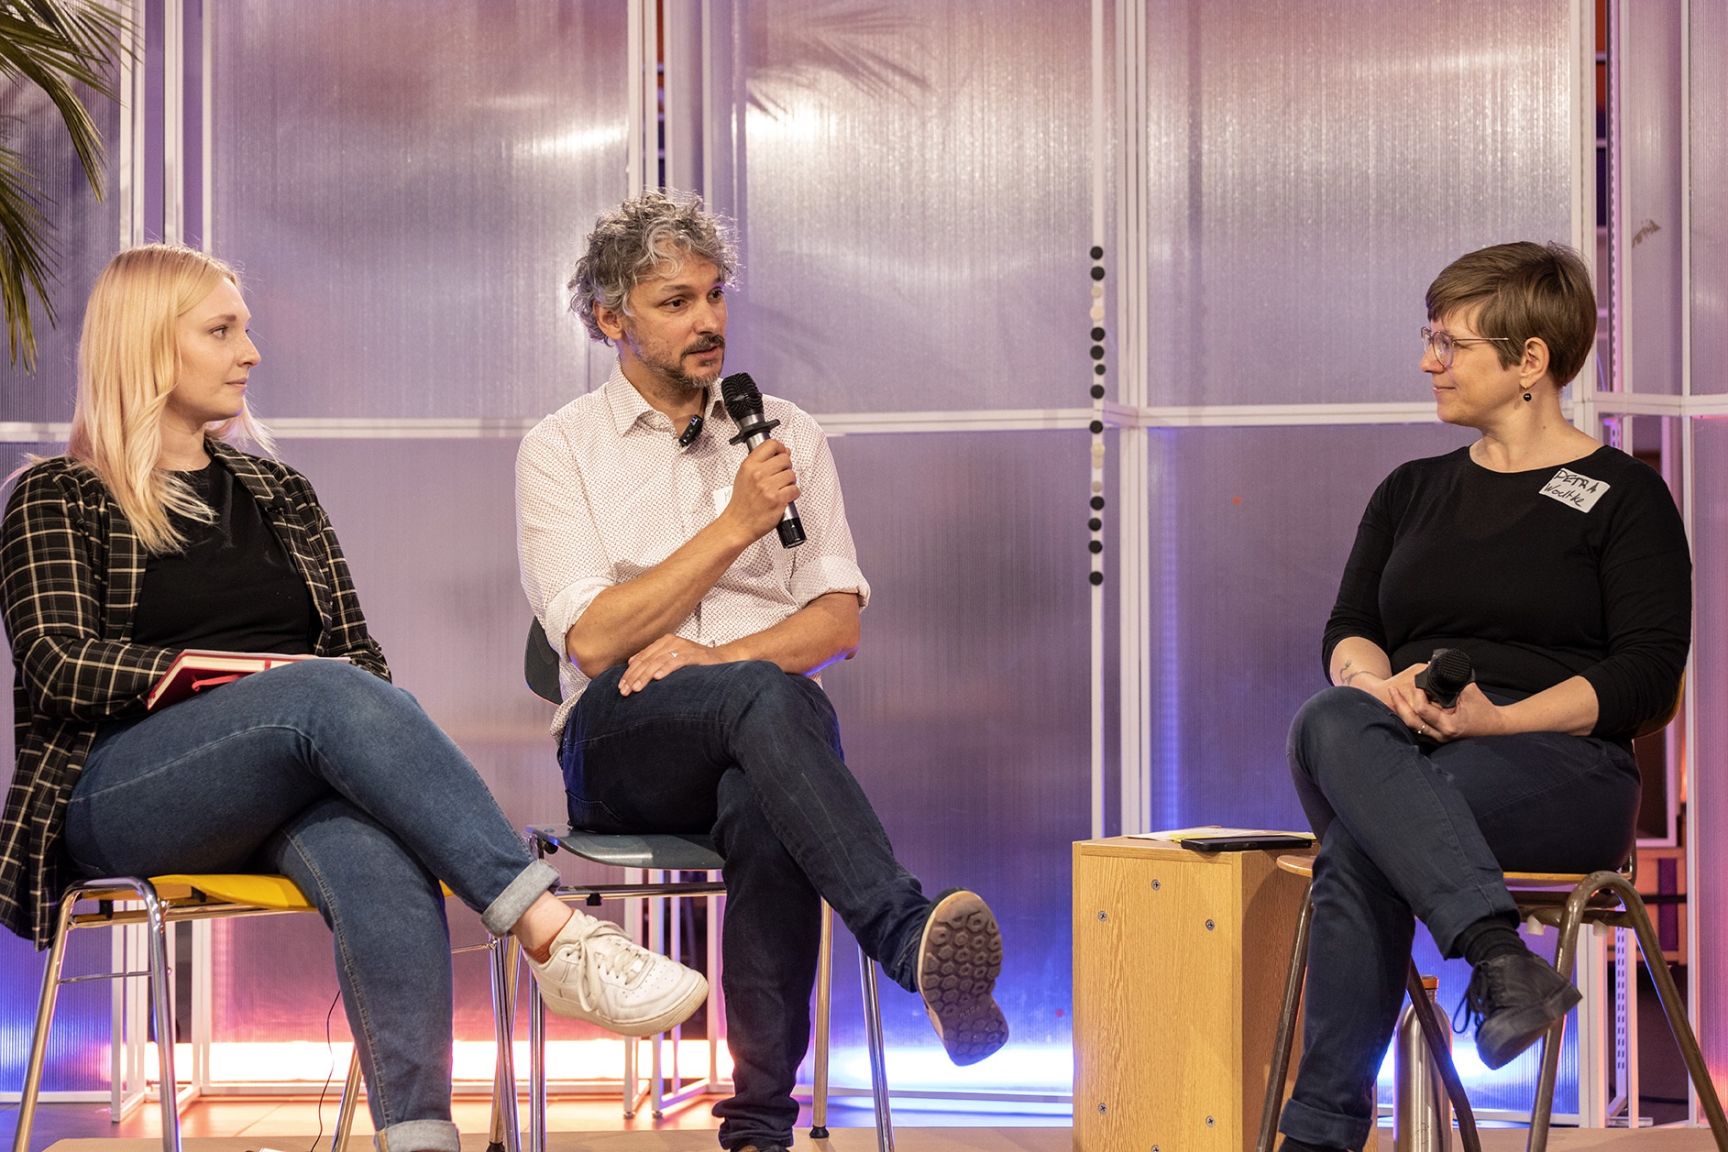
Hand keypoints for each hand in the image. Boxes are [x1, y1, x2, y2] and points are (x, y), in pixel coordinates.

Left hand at [619, 633, 728, 694]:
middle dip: (634, 677)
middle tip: (624, 691)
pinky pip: (677, 662)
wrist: (723, 659)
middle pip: (647, 660)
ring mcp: (684, 647)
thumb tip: (631, 663)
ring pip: (658, 661)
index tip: (620, 687)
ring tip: (636, 688)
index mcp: (664, 642)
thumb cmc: (696, 662)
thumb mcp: (672, 659)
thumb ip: (654, 659)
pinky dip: (666, 669)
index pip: (642, 658)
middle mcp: (672, 642)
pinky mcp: (695, 655)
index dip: (629, 673)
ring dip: (645, 676)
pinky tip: (657, 678)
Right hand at [721, 440, 798, 540]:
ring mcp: (768, 487)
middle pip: (785, 459)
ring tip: (781, 488)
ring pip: (792, 474)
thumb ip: (760, 463)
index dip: (781, 448)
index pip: (771, 445)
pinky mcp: (777, 500)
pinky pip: (795, 489)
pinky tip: (785, 496)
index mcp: (749, 466)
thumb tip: (781, 453)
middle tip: (781, 475)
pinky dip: (793, 494)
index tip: (783, 452)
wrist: (738, 524)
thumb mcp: (743, 476)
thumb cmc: (741, 503)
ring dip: (790, 482)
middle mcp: (758, 474)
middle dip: (786, 467)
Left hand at [1387, 679, 1506, 742]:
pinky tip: (1403, 706)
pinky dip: (1410, 716)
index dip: (1417, 694)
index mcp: (1449, 725)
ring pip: (1412, 726)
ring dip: (1401, 711)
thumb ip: (1450, 681)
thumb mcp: (1467, 690)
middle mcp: (1441, 735)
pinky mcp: (1438, 738)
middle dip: (1399, 704)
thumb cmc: (1484, 707)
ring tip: (1394, 697)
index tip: (1417, 682)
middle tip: (1392, 690)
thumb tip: (1435, 669)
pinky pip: (1418, 728)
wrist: (1496, 725)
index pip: (1422, 709)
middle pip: (1410, 721)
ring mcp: (1439, 739)